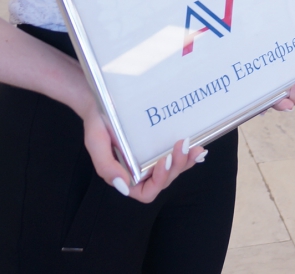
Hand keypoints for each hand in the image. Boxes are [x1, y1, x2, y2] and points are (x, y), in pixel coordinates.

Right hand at [77, 94, 202, 202]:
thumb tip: (123, 186)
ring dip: (186, 161)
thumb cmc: (97, 123)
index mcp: (125, 176)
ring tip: (194, 147)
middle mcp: (141, 172)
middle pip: (165, 180)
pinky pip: (177, 157)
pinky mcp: (159, 147)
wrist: (104, 101)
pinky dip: (188, 154)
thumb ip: (106, 167)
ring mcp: (151, 160)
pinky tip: (198, 147)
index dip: (159, 181)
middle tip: (182, 145)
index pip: (146, 192)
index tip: (163, 160)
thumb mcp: (96, 143)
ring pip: (174, 170)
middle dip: (177, 166)